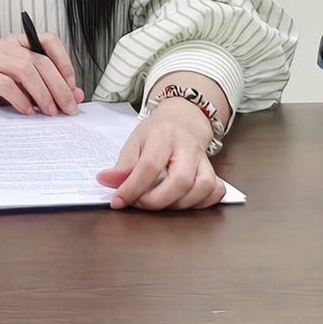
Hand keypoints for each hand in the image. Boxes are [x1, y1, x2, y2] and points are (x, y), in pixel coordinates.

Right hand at [0, 32, 84, 114]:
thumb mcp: (29, 89)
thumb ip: (52, 89)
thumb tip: (77, 96)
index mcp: (20, 42)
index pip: (49, 40)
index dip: (65, 62)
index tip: (73, 87)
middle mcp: (5, 44)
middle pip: (40, 60)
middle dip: (59, 86)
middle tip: (68, 107)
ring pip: (25, 70)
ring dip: (42, 93)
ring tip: (49, 111)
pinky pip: (6, 84)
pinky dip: (21, 99)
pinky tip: (28, 111)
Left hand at [96, 98, 224, 209]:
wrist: (184, 119)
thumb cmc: (157, 132)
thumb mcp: (135, 141)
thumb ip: (123, 164)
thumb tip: (106, 181)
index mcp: (164, 135)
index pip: (150, 166)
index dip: (132, 188)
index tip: (118, 201)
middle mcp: (188, 147)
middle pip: (181, 180)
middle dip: (157, 200)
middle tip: (140, 203)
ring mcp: (204, 159)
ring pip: (203, 186)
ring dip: (180, 204)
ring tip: (162, 204)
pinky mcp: (213, 170)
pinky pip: (217, 190)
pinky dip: (204, 202)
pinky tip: (185, 204)